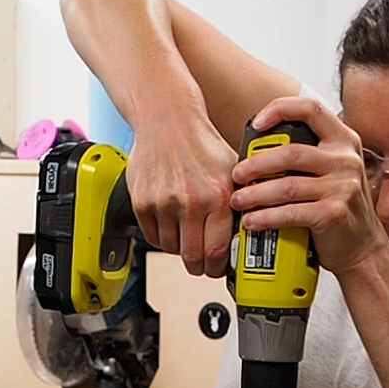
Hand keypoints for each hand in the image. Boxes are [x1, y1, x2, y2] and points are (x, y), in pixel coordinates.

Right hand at [124, 114, 237, 277]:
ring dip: (180, 248)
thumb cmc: (201, 143)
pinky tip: (171, 222)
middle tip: (202, 262)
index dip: (217, 268)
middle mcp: (190, 201)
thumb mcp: (232, 171)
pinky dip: (162, 236)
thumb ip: (239, 204)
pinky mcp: (142, 202)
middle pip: (192, 257)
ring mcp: (163, 203)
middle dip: (199, 265)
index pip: (217, 251)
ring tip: (186, 232)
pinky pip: (152, 237)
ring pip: (172, 249)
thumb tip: (246, 238)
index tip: (218, 269)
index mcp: (217, 195)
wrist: (167, 118)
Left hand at [228, 96, 388, 276]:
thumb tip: (258, 151)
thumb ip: (307, 156)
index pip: (311, 109)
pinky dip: (266, 218)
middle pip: (290, 153)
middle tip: (237, 174)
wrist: (363, 248)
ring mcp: (343, 186)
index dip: (280, 109)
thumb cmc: (338, 208)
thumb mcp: (331, 172)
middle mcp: (346, 160)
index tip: (256, 123)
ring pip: (286, 186)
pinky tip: (252, 222)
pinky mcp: (334, 213)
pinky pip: (290, 212)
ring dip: (255, 194)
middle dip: (256, 164)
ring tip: (238, 201)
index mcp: (343, 141)